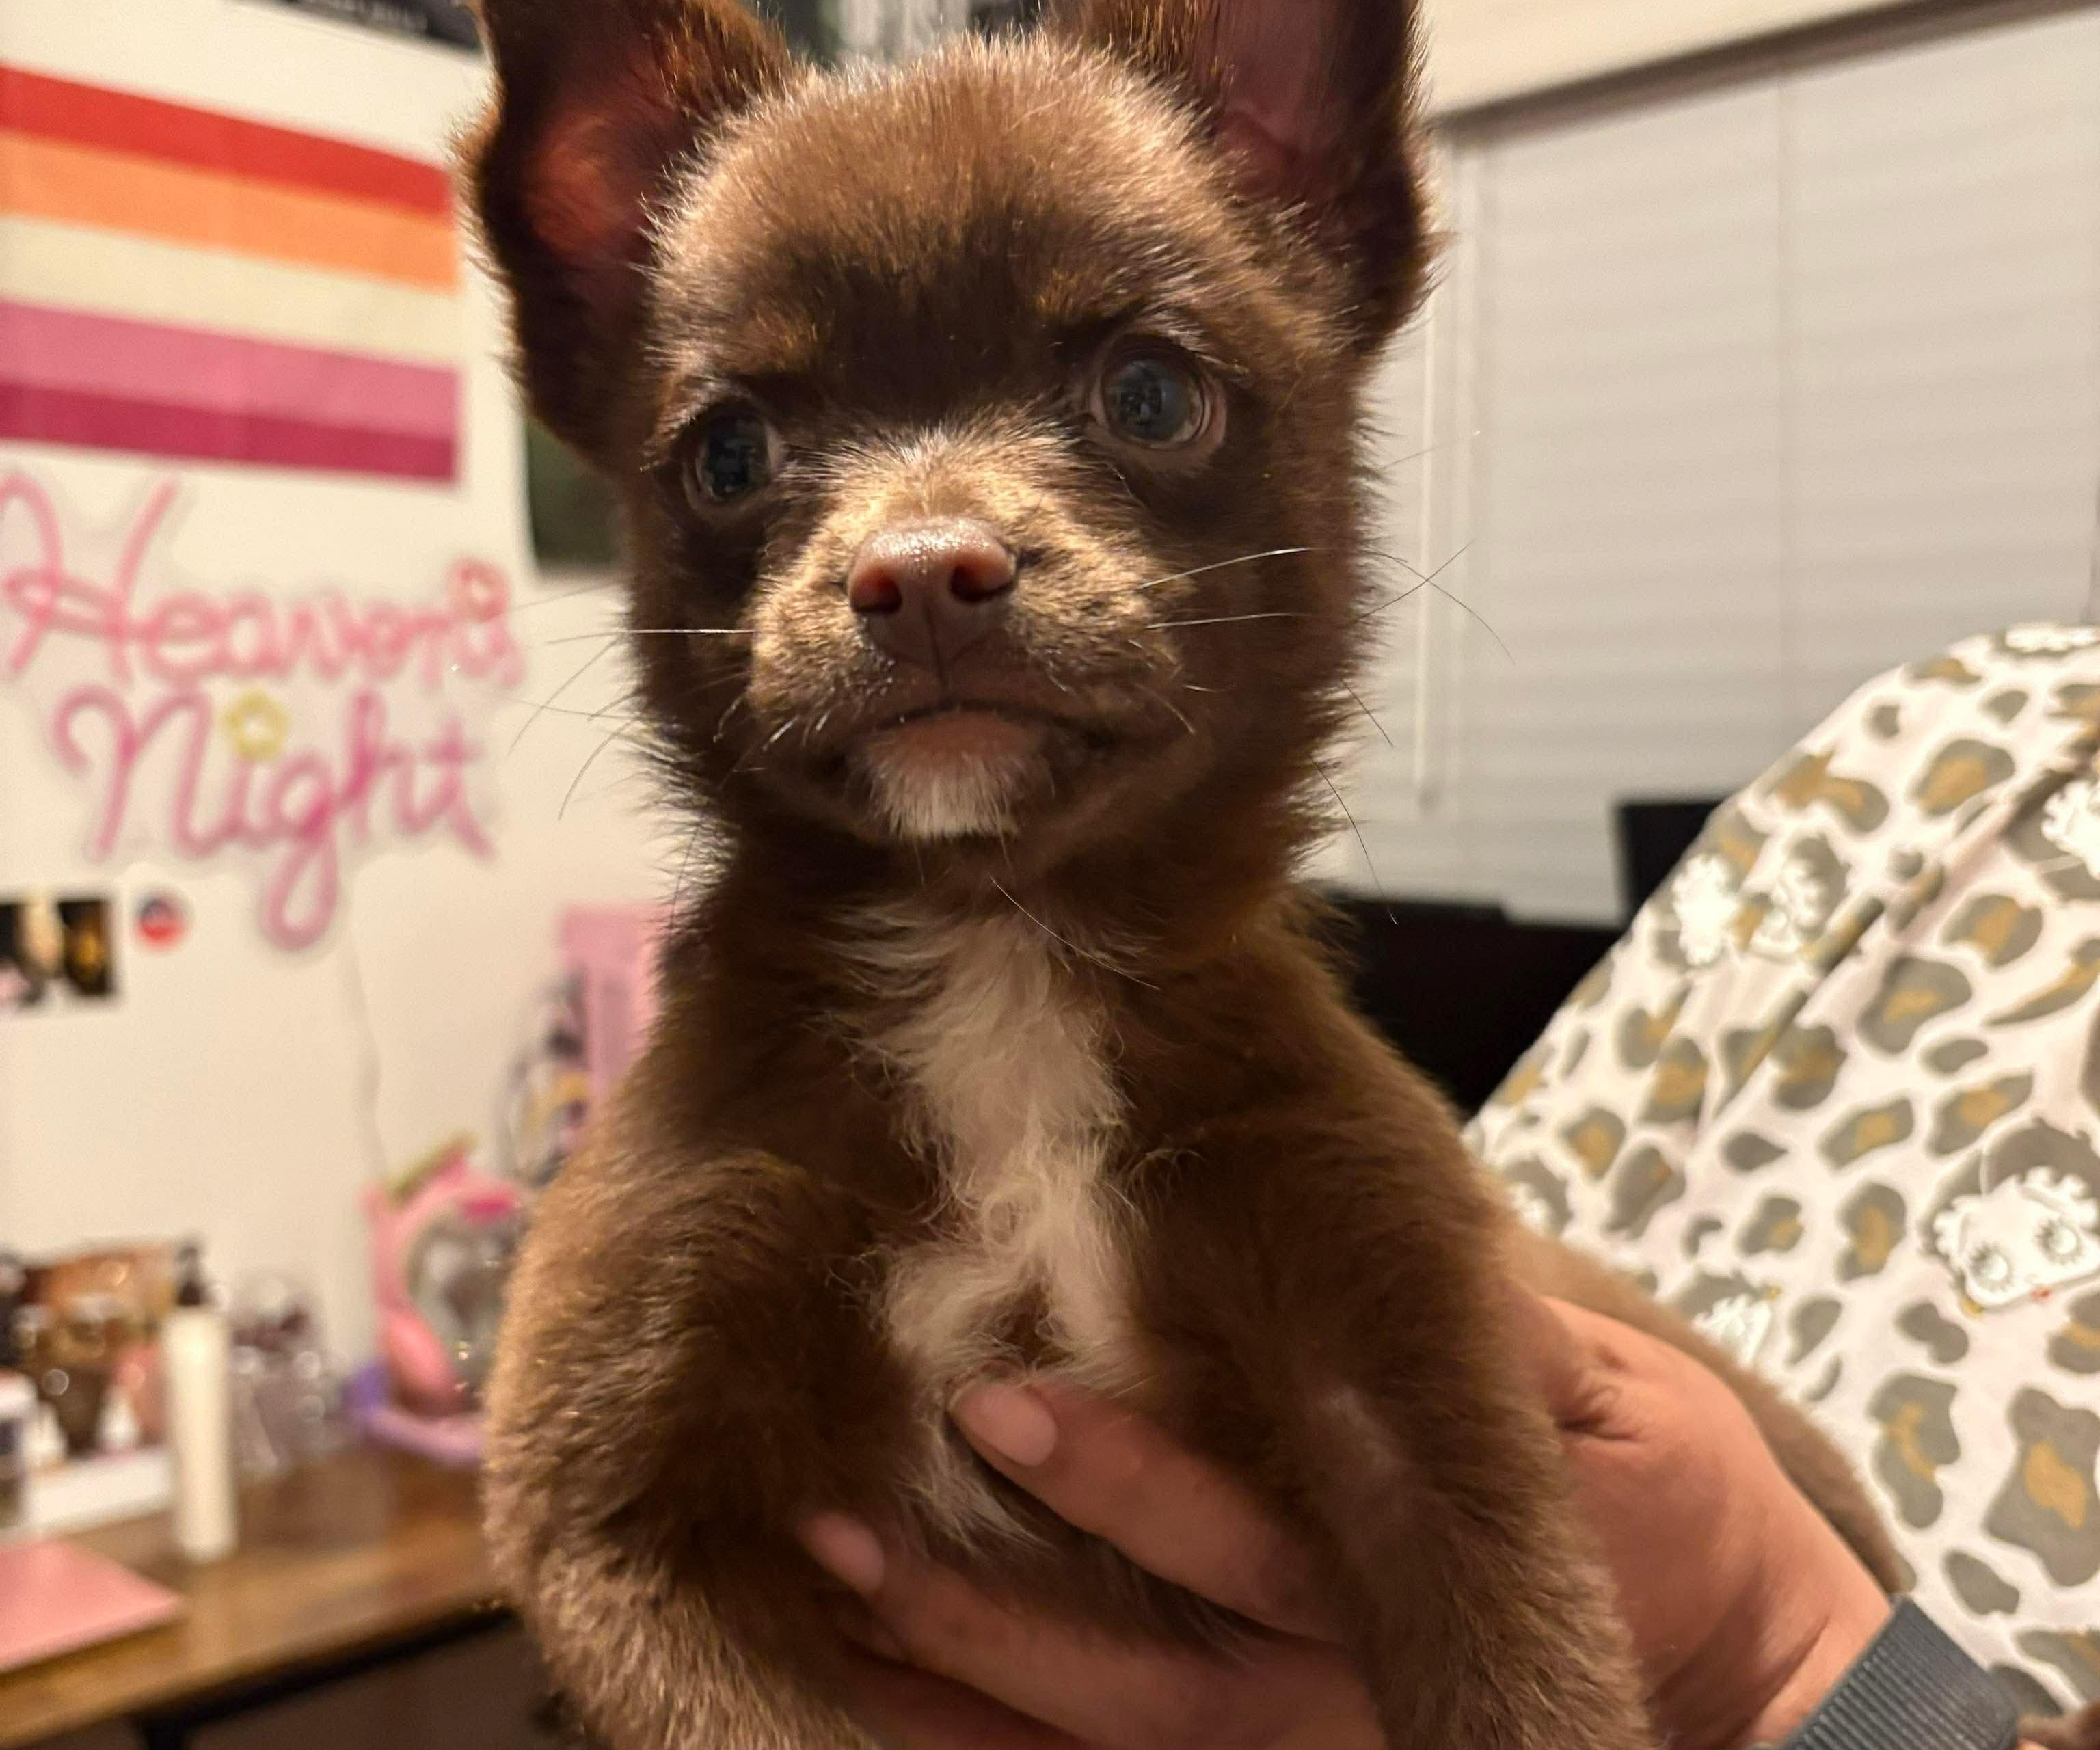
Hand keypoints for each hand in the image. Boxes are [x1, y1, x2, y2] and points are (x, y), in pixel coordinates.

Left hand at [798, 1296, 1891, 1749]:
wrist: (1731, 1676)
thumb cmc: (1665, 1503)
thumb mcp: (1619, 1401)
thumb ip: (1518, 1327)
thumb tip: (1440, 1230)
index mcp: (1403, 1560)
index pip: (1247, 1527)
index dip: (1125, 1475)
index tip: (1001, 1406)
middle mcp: (1329, 1677)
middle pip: (1136, 1656)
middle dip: (987, 1602)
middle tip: (840, 1525)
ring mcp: (1289, 1742)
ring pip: (1100, 1736)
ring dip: (955, 1683)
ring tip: (820, 1606)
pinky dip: (992, 1747)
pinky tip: (877, 1700)